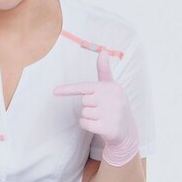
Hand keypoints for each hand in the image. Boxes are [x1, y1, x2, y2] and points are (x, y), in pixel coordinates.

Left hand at [53, 50, 139, 166]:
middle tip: (101, 109)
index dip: (68, 90)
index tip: (54, 91)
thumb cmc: (114, 104)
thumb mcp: (110, 86)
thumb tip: (103, 51)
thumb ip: (104, 70)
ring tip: (102, 117)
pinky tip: (99, 125)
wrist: (127, 129)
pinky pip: (85, 124)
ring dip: (89, 116)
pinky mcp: (110, 127)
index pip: (84, 87)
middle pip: (83, 101)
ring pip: (83, 113)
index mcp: (111, 87)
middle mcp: (113, 99)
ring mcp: (113, 114)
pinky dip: (88, 125)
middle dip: (89, 105)